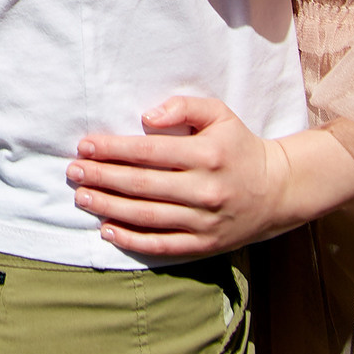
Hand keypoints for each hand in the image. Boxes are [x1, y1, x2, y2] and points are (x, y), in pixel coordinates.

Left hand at [67, 96, 353, 256]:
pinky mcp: (205, 244)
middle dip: (103, 178)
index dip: (113, 150)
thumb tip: (147, 117)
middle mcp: (206, 190)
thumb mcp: (219, 114)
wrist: (278, 190)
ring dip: (109, 208)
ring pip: (148, 217)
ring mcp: (205, 221)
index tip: (85, 146)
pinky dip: (133, 241)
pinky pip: (163, 245)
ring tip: (82, 198)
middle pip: (142, 186)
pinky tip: (107, 231)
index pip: (149, 152)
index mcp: (206, 155)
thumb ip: (184, 107)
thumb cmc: (239, 146)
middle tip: (74, 172)